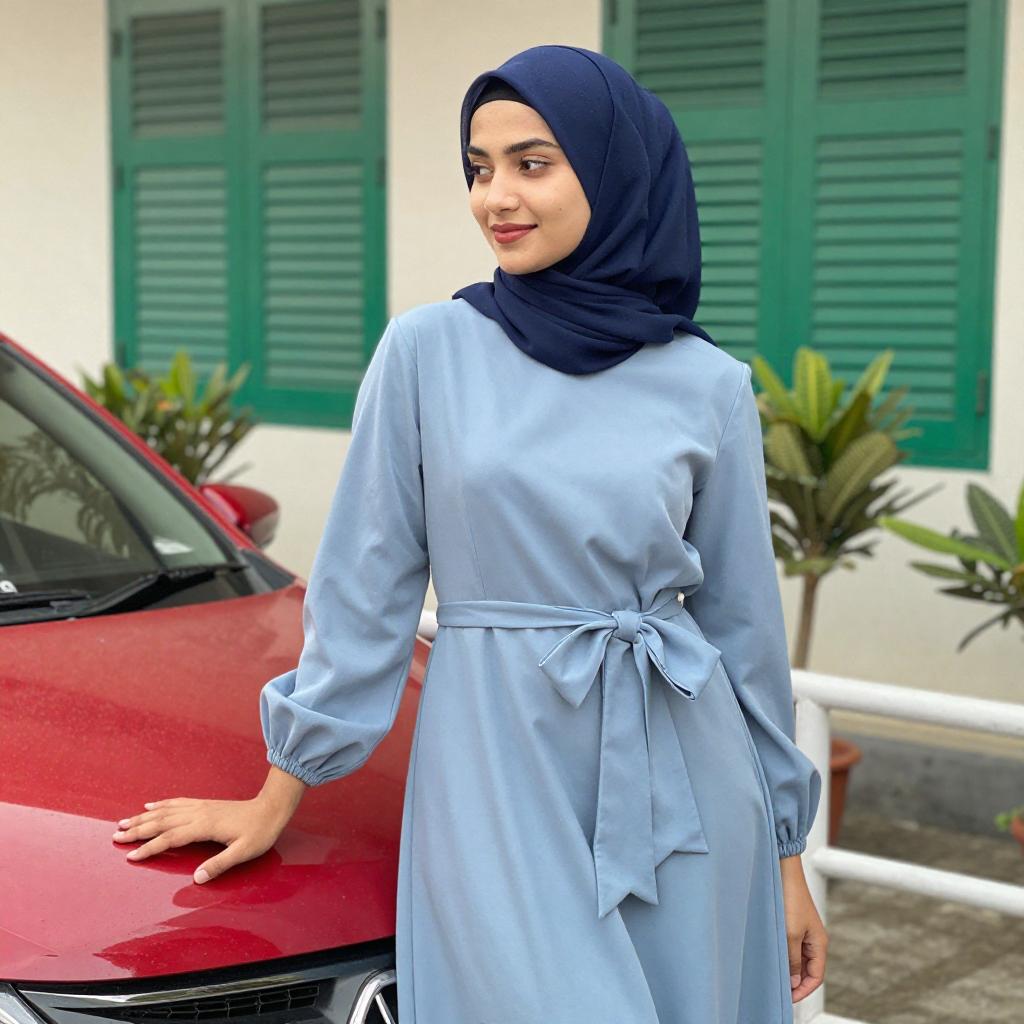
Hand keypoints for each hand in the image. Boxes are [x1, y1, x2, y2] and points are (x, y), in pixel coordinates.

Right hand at [112, 794, 293, 882]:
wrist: (272, 808)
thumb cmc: (260, 832)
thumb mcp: (244, 852)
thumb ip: (220, 864)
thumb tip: (196, 879)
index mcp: (204, 826)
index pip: (170, 838)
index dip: (150, 848)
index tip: (130, 857)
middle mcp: (198, 813)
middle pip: (161, 822)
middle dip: (137, 830)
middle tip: (115, 837)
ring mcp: (200, 807)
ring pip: (165, 811)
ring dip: (143, 817)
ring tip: (122, 822)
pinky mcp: (204, 804)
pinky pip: (177, 803)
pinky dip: (160, 804)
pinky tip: (150, 805)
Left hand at [780, 855, 827, 1002]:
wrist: (783, 870)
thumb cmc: (790, 898)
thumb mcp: (790, 934)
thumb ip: (793, 960)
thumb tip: (794, 982)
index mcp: (819, 943)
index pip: (816, 976)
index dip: (804, 990)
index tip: (789, 998)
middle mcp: (814, 939)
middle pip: (808, 969)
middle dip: (796, 981)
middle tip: (779, 990)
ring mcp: (804, 931)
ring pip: (798, 958)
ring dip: (789, 969)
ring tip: (775, 977)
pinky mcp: (793, 923)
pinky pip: (792, 946)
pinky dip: (785, 956)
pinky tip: (773, 958)